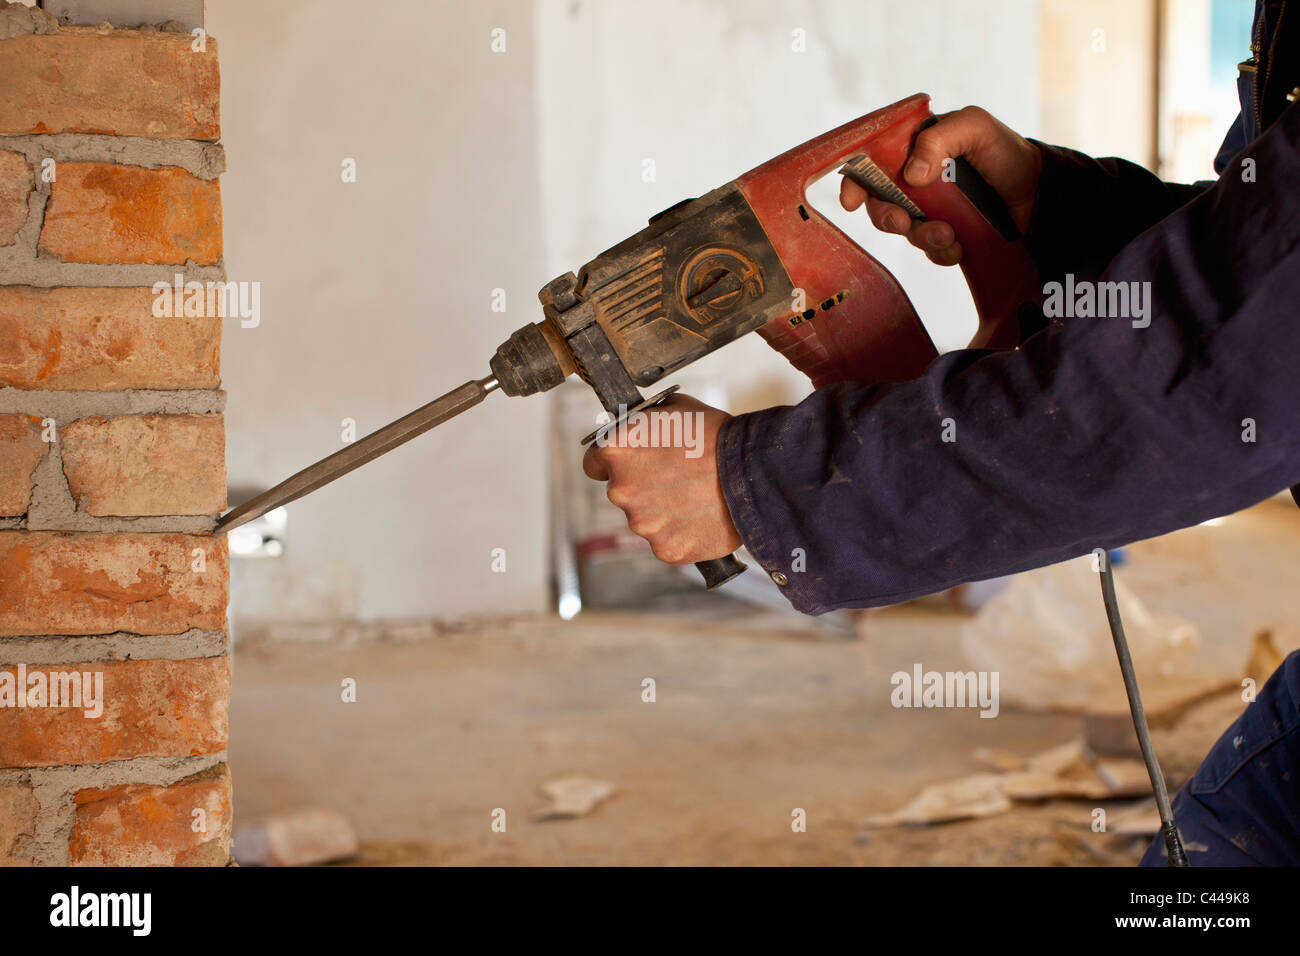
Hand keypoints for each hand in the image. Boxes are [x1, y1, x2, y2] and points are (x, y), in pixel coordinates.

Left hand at [581, 394, 742, 564]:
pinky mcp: (666, 549)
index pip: (594, 463)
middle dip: (644, 486)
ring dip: (663, 511)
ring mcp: (642, 524)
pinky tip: (702, 517)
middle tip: (677, 478)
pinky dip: (682, 533)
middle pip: (622, 492)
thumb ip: (644, 423)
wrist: (753, 472)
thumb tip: (637, 427)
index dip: (615, 463)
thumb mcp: (674, 408)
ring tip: (696, 496)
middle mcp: (621, 489)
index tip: (634, 464)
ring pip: (645, 519)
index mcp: (616, 450)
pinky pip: (667, 541)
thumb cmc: (716, 435)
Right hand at [839, 104, 1042, 265]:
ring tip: (948, 235)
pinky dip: (939, 252)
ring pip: (903, 231)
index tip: (852, 201)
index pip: (871, 163)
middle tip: (903, 223)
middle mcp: (915, 182)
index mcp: (915, 149)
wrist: (1040, 193)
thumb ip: (940, 139)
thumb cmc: (1005, 152)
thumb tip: (911, 175)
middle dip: (885, 217)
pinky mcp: (945, 237)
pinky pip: (928, 251)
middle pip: (879, 203)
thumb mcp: (975, 127)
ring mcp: (929, 211)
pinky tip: (959, 247)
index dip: (854, 182)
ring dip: (920, 236)